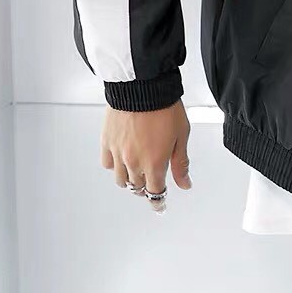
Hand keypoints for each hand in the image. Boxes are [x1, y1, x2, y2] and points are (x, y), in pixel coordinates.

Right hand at [100, 98, 191, 212]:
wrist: (143, 87)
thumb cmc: (164, 107)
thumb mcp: (182, 135)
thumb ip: (181, 162)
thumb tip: (185, 183)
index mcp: (154, 162)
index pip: (155, 193)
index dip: (158, 202)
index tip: (160, 206)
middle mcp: (134, 162)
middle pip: (137, 187)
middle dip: (146, 188)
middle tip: (152, 183)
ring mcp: (118, 153)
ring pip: (120, 179)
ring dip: (130, 179)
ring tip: (137, 172)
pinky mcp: (107, 142)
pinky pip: (107, 163)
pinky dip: (114, 166)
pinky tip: (122, 159)